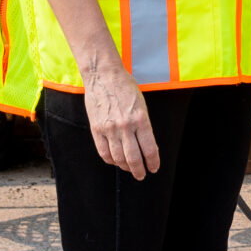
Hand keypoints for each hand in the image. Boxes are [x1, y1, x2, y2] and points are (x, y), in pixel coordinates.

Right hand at [81, 59, 158, 178]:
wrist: (104, 75)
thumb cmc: (125, 87)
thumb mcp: (141, 105)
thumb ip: (144, 126)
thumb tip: (146, 146)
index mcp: (141, 119)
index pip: (150, 149)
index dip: (153, 162)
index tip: (154, 168)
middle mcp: (126, 126)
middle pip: (133, 158)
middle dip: (139, 170)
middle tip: (142, 175)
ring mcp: (110, 128)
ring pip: (118, 158)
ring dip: (125, 167)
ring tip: (130, 169)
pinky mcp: (97, 129)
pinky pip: (103, 152)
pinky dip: (111, 160)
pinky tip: (115, 161)